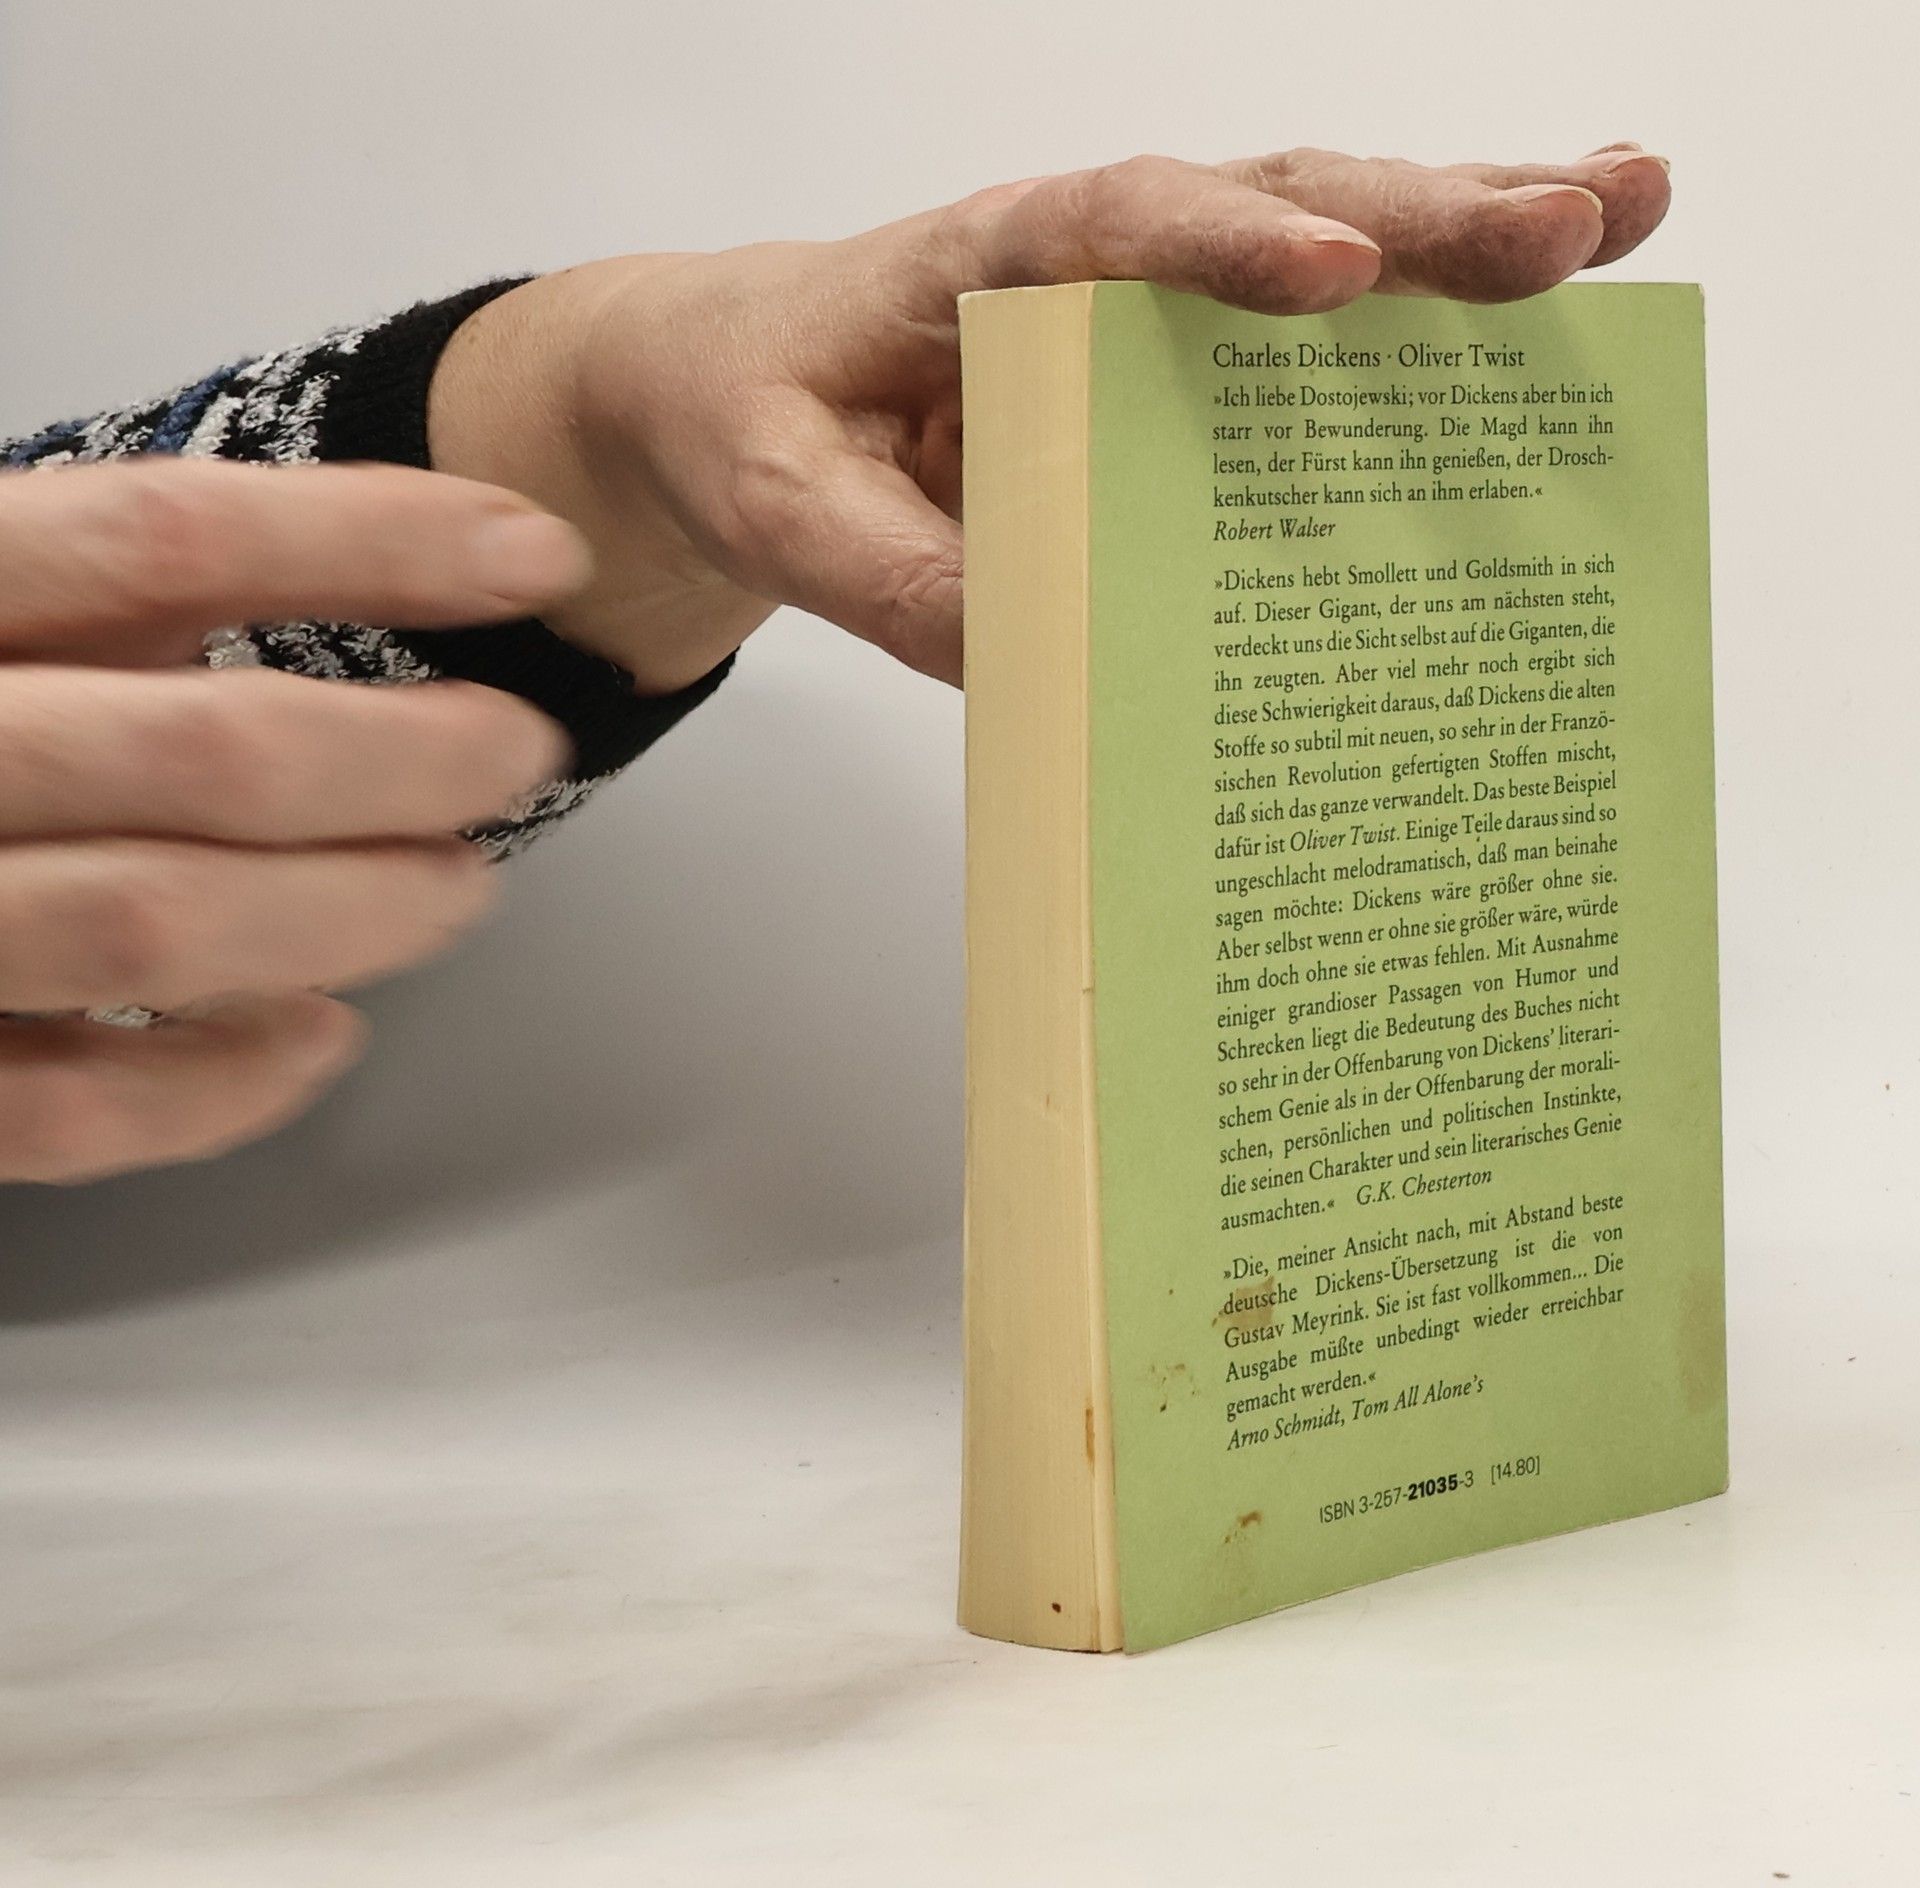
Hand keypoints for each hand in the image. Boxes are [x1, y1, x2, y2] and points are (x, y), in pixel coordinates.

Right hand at [0, 458, 588, 1181]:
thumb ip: (110, 591)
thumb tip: (361, 573)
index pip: (159, 538)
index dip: (374, 540)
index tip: (532, 554)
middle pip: (200, 747)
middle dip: (404, 758)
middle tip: (520, 754)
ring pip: (159, 920)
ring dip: (353, 909)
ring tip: (460, 888)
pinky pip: (77, 1107)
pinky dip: (225, 1081)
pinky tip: (324, 1035)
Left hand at [427, 142, 1669, 690]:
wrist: (733, 392)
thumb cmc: (751, 421)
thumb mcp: (782, 511)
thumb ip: (890, 575)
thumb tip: (1037, 653)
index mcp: (975, 266)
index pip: (1110, 230)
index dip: (1224, 247)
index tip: (1333, 278)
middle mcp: (1087, 262)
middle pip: (1267, 208)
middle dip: (1423, 218)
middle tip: (1566, 226)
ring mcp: (1143, 309)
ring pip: (1321, 244)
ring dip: (1469, 237)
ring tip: (1618, 217)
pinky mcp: (1172, 370)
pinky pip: (1306, 345)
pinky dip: (1421, 334)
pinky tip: (1541, 323)